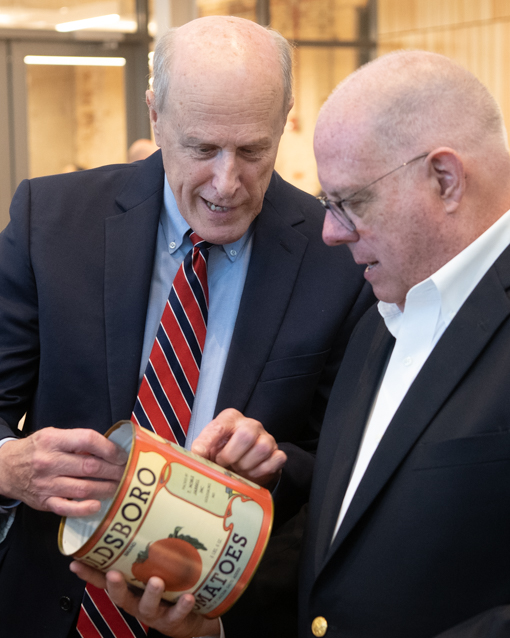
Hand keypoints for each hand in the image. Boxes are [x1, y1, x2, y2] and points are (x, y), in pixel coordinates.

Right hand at [0, 427, 127, 516]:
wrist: (5, 468)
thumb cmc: (36, 449)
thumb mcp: (53, 435)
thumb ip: (77, 440)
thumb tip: (109, 448)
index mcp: (53, 440)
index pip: (88, 440)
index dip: (109, 448)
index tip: (122, 455)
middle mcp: (48, 462)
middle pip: (90, 467)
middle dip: (114, 470)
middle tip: (128, 473)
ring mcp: (46, 484)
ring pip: (83, 488)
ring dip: (106, 488)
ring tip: (120, 487)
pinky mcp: (44, 502)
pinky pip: (67, 508)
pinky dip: (85, 508)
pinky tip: (98, 504)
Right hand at [70, 561, 220, 637]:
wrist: (192, 616)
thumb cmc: (171, 586)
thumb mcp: (158, 566)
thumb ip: (151, 546)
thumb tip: (152, 508)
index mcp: (131, 587)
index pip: (105, 581)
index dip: (89, 573)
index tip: (75, 562)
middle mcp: (138, 600)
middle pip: (121, 596)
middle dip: (116, 586)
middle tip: (113, 575)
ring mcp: (154, 612)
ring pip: (148, 606)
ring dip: (151, 594)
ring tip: (156, 581)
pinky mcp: (173, 620)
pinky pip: (176, 614)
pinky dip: (181, 606)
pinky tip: (187, 597)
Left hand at [191, 408, 286, 487]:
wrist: (241, 463)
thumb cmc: (223, 451)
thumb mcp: (208, 448)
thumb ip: (200, 450)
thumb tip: (191, 459)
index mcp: (230, 419)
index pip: (219, 426)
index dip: (209, 443)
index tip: (201, 455)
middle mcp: (251, 424)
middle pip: (246, 435)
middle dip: (231, 456)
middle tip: (224, 464)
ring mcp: (267, 438)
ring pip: (262, 448)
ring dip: (246, 466)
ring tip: (237, 470)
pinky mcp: (277, 452)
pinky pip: (276, 460)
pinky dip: (262, 471)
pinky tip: (251, 475)